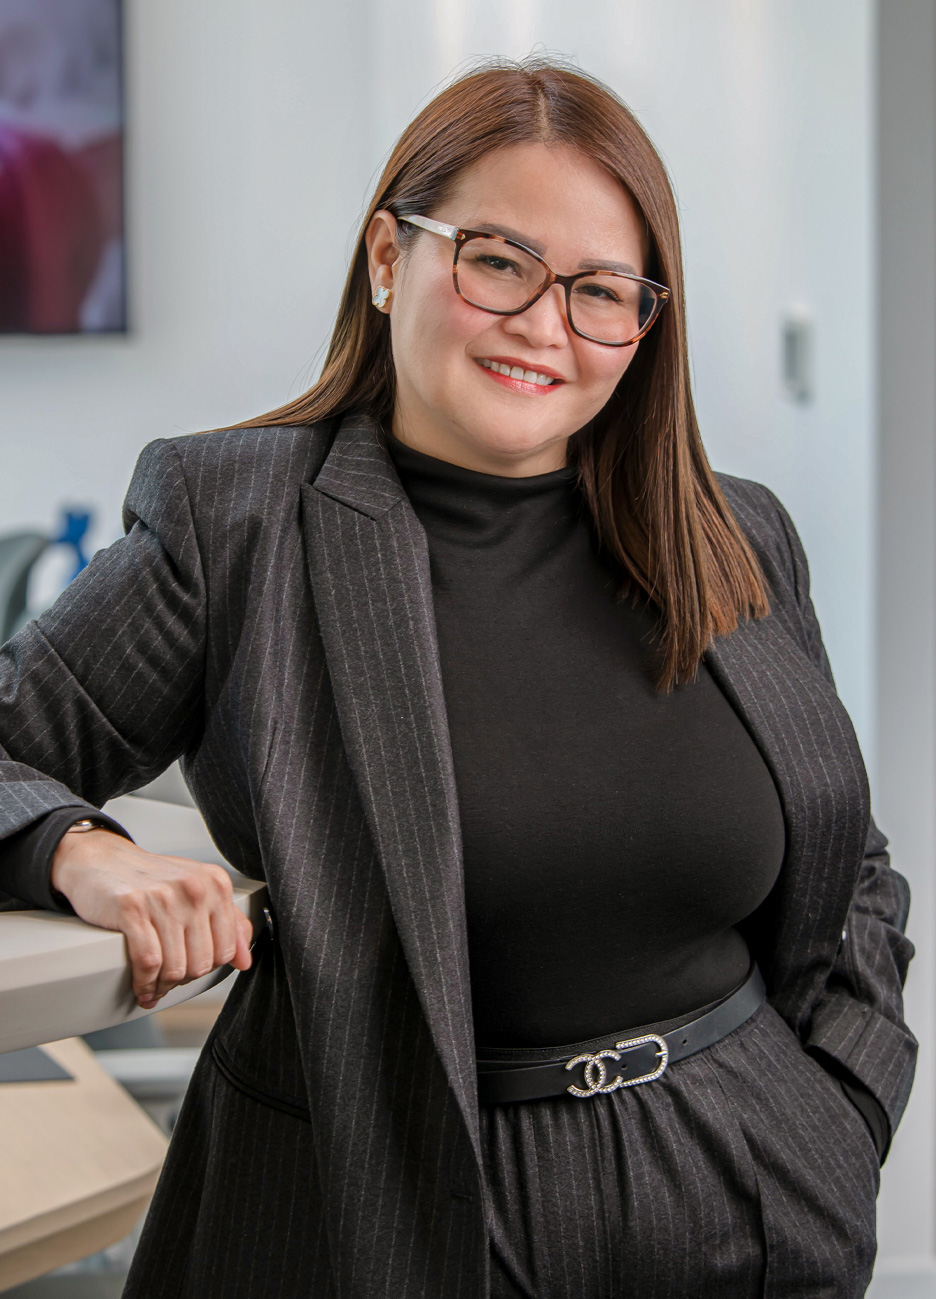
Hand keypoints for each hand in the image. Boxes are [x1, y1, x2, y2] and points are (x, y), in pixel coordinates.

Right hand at [51, 827, 252, 1008]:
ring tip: (154, 986)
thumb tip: (245, 961)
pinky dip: (144, 983)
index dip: (208, 967)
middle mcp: (193, 888)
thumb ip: (228, 922)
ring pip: (175, 967)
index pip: (226, 948)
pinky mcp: (132, 909)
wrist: (102, 859)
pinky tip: (141, 986)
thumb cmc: (150, 879)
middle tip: (169, 980)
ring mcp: (163, 898)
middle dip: (184, 979)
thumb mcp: (197, 890)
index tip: (192, 971)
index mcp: (215, 883)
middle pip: (201, 962)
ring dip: (163, 986)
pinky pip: (148, 963)